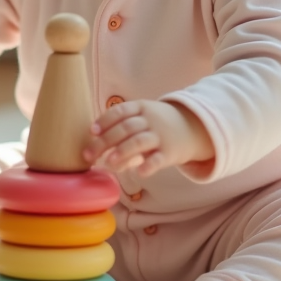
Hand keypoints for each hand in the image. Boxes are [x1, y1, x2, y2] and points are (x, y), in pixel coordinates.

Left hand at [83, 99, 212, 176]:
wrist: (192, 127)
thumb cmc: (156, 125)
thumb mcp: (142, 116)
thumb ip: (120, 127)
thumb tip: (94, 145)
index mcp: (141, 107)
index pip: (120, 111)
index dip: (105, 121)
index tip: (91, 131)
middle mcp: (150, 120)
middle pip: (125, 128)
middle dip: (105, 141)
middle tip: (88, 155)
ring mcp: (161, 135)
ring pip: (139, 141)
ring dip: (123, 151)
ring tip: (109, 162)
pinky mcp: (170, 153)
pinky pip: (159, 159)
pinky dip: (149, 165)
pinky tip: (139, 172)